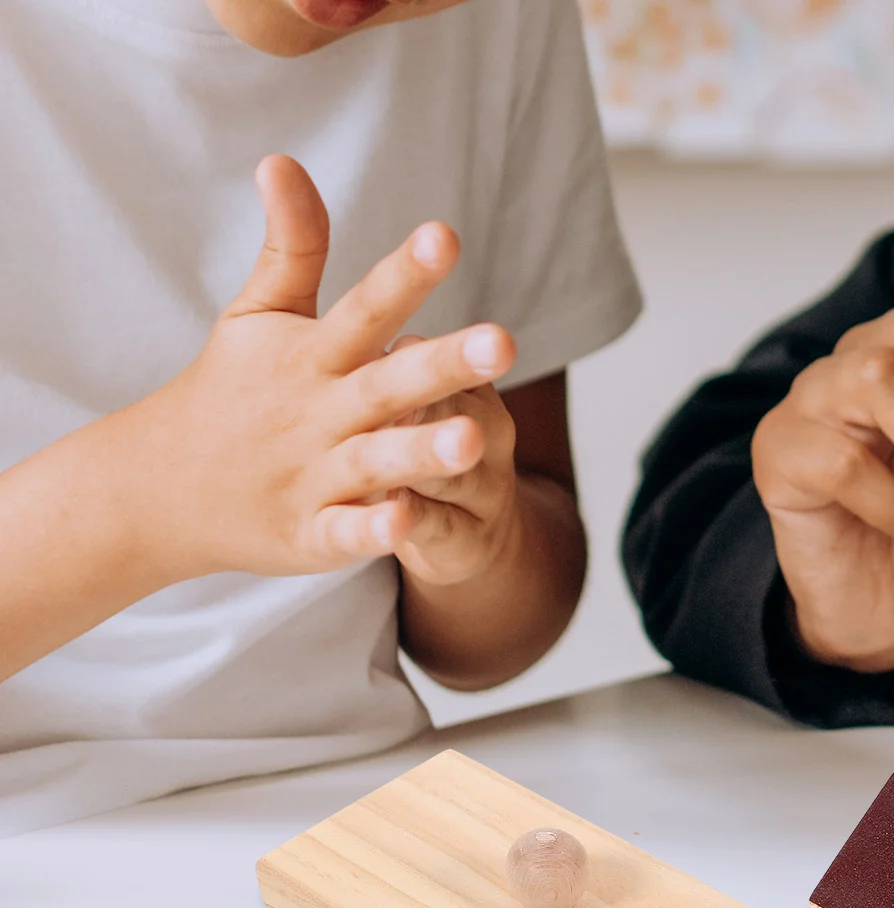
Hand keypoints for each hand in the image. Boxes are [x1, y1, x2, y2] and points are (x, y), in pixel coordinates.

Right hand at [130, 155, 515, 583]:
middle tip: (502, 341)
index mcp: (315, 356)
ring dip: (420, 450)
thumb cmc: (228, 391)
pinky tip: (403, 524)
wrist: (162, 486)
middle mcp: (321, 412)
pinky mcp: (309, 533)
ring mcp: (315, 474)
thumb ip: (290, 247)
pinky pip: (344, 533)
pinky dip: (369, 531)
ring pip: (377, 460)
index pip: (367, 308)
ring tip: (472, 438)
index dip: (405, 273)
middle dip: (442, 364)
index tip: (446, 235)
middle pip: (389, 383)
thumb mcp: (256, 315)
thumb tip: (282, 158)